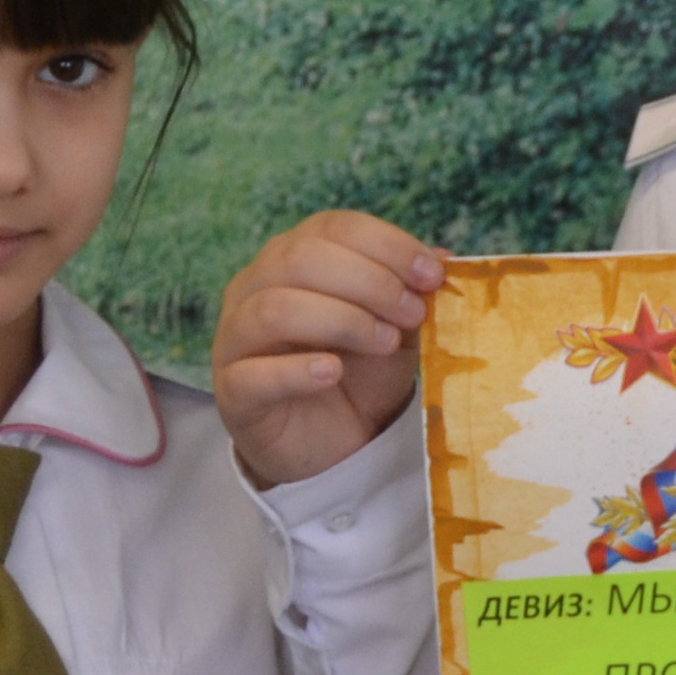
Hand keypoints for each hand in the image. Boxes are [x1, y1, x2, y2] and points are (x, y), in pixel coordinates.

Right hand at [213, 214, 446, 488]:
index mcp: (293, 258)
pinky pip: (252, 373)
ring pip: (275, 309)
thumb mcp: (397, 328)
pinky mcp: (232, 391)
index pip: (332, 227)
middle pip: (301, 258)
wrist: (337, 446)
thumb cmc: (362, 376)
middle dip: (370, 282)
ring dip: (341, 321)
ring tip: (385, 343)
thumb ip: (412, 293)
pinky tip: (332, 372)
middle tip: (412, 314)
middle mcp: (255, 287)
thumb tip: (443, 257)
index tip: (432, 275)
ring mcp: (236, 338)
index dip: (387, 244)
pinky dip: (296, 370)